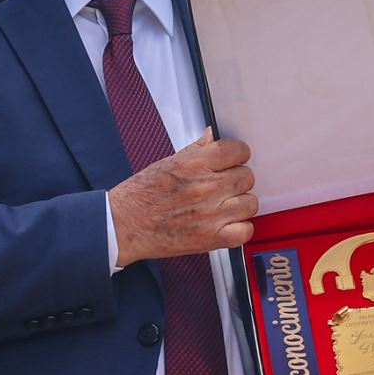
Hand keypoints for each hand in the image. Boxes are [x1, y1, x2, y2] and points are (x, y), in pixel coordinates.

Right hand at [109, 129, 256, 264]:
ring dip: (240, 204)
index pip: (237, 150)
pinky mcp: (210, 239)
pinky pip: (245, 231)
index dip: (238, 155)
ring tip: (226, 205)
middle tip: (226, 185)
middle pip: (246, 176)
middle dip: (238, 179)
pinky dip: (240, 229)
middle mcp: (205, 188)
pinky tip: (228, 224)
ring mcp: (210, 214)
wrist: (123, 225)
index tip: (234, 160)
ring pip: (250, 202)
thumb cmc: (141, 196)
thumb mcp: (168, 162)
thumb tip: (213, 136)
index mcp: (193, 165)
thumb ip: (196, 150)